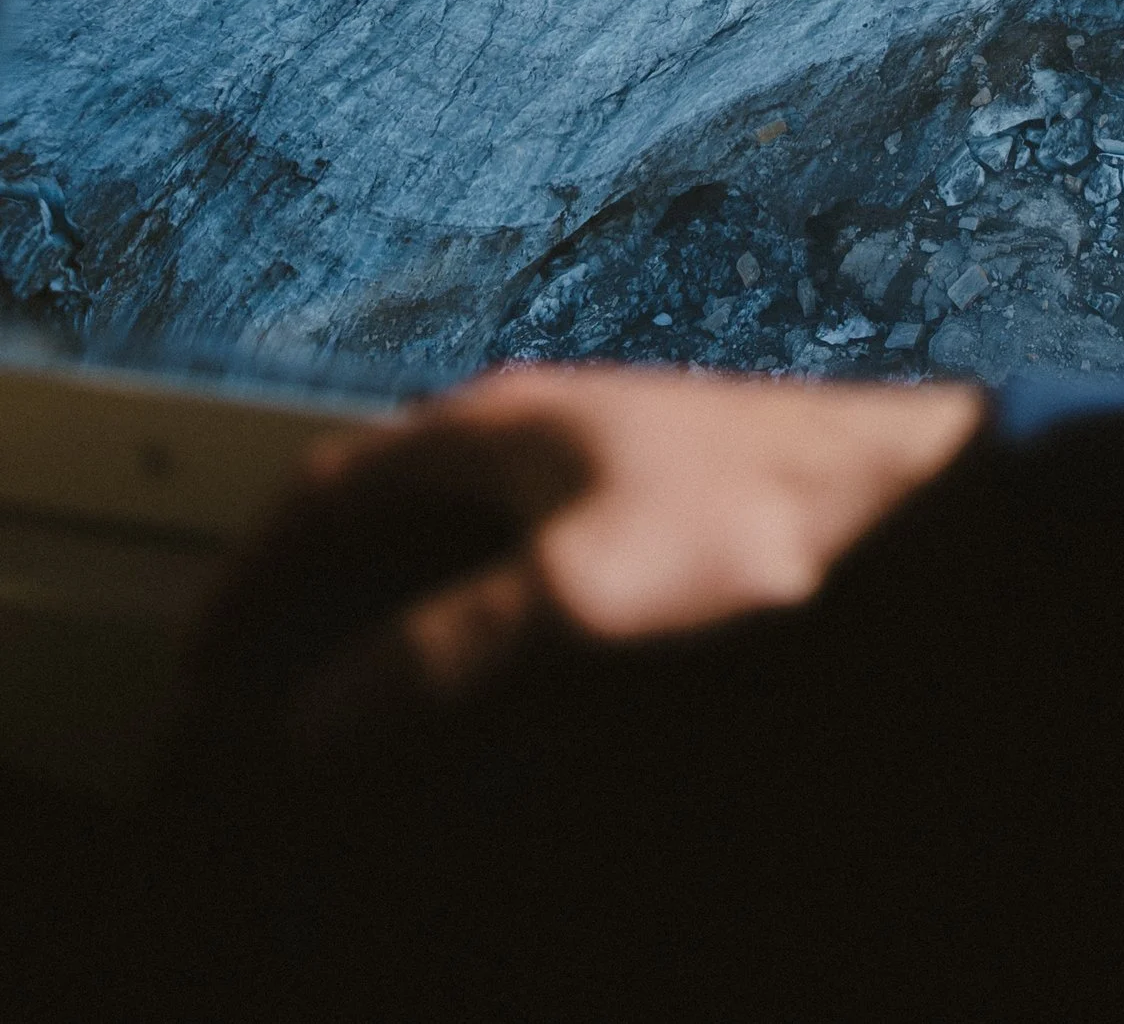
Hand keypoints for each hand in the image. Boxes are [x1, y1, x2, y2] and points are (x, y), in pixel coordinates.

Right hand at [190, 362, 986, 745]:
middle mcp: (522, 427)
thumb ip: (442, 653)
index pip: (324, 489)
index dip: (252, 573)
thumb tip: (312, 728)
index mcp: (488, 424)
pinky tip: (474, 679)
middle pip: (373, 507)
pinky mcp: (634, 501)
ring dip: (380, 609)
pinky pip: (503, 557)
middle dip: (305, 594)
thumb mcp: (578, 593)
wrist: (892, 491)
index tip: (201, 660)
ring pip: (439, 533)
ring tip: (348, 702)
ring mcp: (580, 458)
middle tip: (259, 694)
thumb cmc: (744, 519)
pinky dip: (455, 615)